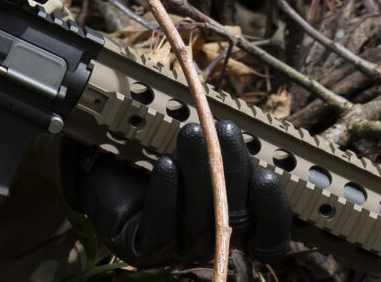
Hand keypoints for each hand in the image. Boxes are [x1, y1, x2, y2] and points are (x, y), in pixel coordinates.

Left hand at [61, 119, 293, 266]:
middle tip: (224, 130)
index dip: (273, 214)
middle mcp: (211, 243)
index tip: (266, 175)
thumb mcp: (203, 151)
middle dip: (232, 172)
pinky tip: (164, 165)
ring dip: (196, 173)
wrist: (107, 163)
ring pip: (198, 222)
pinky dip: (165, 196)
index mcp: (236, 225)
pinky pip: (160, 229)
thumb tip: (252, 133)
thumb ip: (229, 152)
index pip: (268, 238)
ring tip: (191, 133)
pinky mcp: (144, 250)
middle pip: (235, 222)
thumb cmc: (163, 153)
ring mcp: (178, 251)